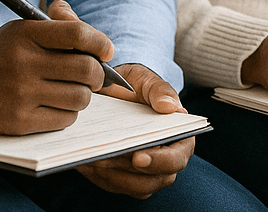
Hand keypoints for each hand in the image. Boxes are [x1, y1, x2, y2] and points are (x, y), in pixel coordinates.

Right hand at [0, 0, 109, 134]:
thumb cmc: (2, 54)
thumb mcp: (23, 29)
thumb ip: (59, 27)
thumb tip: (100, 42)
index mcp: (25, 34)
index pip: (77, 34)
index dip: (100, 41)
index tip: (107, 49)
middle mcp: (23, 63)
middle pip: (86, 69)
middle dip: (99, 72)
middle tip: (95, 73)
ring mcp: (21, 95)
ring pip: (81, 98)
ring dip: (84, 94)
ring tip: (74, 88)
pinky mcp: (20, 122)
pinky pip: (65, 119)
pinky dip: (69, 112)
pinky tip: (58, 103)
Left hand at [76, 63, 193, 197]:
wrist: (116, 91)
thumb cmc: (136, 84)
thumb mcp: (146, 79)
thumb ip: (159, 90)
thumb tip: (169, 107)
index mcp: (179, 136)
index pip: (177, 157)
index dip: (161, 161)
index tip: (138, 157)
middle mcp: (166, 157)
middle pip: (156, 179)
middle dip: (130, 171)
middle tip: (106, 158)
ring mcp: (148, 171)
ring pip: (136, 187)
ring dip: (114, 176)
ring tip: (94, 158)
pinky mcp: (127, 176)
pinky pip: (117, 185)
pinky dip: (103, 177)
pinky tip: (88, 161)